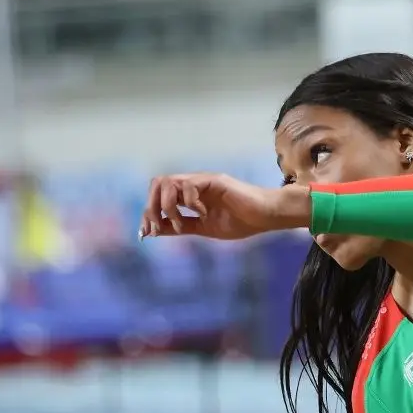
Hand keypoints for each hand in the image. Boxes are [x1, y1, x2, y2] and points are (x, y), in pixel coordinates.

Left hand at [139, 173, 307, 239]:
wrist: (266, 217)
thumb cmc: (241, 222)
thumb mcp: (203, 228)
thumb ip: (181, 226)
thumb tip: (154, 231)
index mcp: (189, 195)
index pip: (158, 195)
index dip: (148, 212)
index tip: (147, 232)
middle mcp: (193, 185)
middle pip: (157, 183)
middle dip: (152, 207)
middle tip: (160, 226)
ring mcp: (203, 181)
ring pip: (168, 182)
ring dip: (168, 206)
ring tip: (181, 223)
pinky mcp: (214, 180)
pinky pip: (189, 186)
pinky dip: (190, 203)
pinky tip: (203, 213)